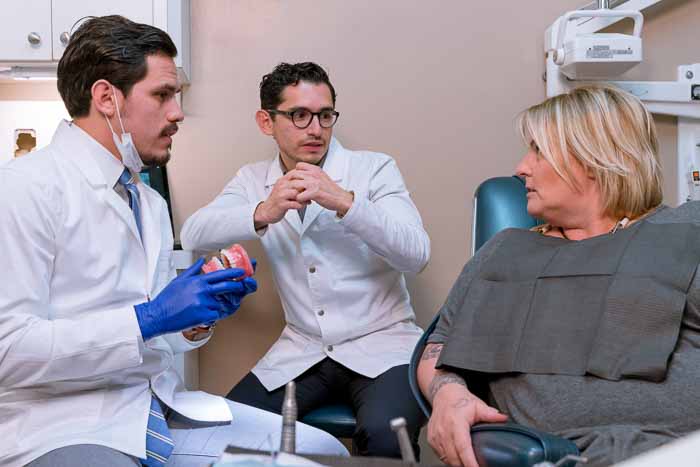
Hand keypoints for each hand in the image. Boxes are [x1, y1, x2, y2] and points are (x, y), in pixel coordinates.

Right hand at [134, 258, 256, 340]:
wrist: (158, 315)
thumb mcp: (179, 280)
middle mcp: (202, 290)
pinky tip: (200, 315)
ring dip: (215, 306)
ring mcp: (203, 303)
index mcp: (197, 281)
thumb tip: (202, 260)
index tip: (242, 271)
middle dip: (237, 286)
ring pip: (220, 304)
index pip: (220, 274)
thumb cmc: (167, 299)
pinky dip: (211, 316)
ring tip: (201, 308)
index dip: (233, 272)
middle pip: (227, 286)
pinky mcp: (203, 315)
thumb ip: (193, 269)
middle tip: (241, 286)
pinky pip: (215, 315)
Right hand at [254, 172, 306, 227]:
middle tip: (312, 193)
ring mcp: (281, 195)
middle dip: (307, 189)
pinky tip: (302, 206)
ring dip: (305, 198)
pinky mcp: (281, 204)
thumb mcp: (284, 188)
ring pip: (297, 193)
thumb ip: (293, 184)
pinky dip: (301, 205)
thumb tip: (306, 180)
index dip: (305, 178)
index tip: (311, 183)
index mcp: (282, 180)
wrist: (266, 211)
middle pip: (298, 183)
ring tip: (308, 200)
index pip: (295, 173)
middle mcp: (281, 186)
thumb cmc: (278, 200)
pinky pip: (295, 204)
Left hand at [288, 163, 353, 215]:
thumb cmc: (331, 190)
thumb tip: (300, 174)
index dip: (295, 173)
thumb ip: (311, 174)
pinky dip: (299, 200)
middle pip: (293, 174)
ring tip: (299, 196)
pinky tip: (304, 201)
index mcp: (316, 169)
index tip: (297, 180)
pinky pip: (298, 196)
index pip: (298, 165)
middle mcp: (314, 174)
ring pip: (294, 184)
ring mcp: (313, 183)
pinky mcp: (314, 193)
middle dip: (292, 183)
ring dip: (294, 192)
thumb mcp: (321, 177)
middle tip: (295, 190)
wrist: (341, 199)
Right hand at [428, 378, 506, 466]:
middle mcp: (443, 430)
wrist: (444, 395)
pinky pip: (441, 455)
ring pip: (447, 459)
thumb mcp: (477, 405)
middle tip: (477, 465)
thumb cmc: (460, 401)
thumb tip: (504, 419)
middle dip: (466, 465)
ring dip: (458, 463)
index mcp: (456, 422)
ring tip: (468, 462)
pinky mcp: (431, 439)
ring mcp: (436, 436)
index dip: (470, 462)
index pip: (463, 447)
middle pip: (454, 457)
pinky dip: (450, 459)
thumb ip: (490, 414)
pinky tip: (457, 457)